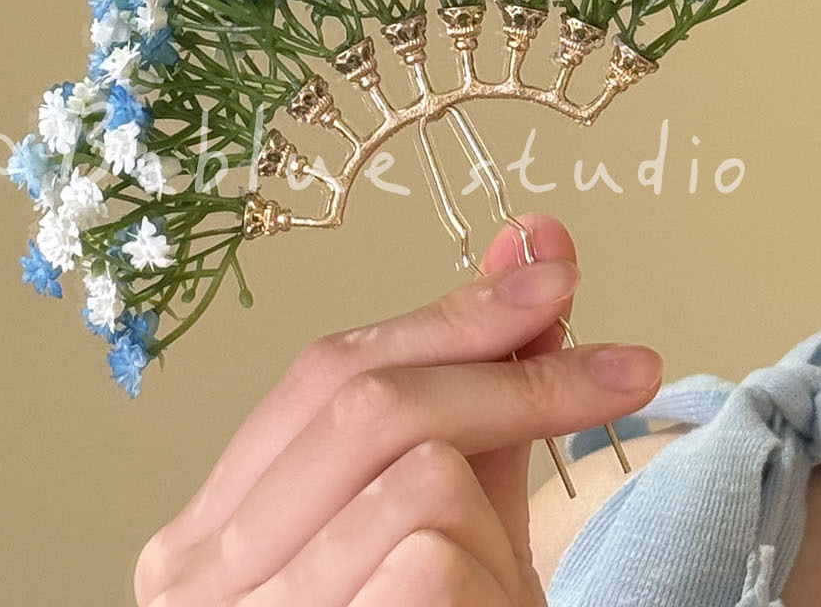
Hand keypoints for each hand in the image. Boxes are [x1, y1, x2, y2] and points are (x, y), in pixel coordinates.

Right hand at [133, 211, 662, 605]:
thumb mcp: (448, 518)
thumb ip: (480, 389)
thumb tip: (535, 246)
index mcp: (212, 523)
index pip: (329, 370)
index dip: (450, 314)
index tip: (551, 275)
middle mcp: (198, 573)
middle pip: (369, 407)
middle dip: (510, 376)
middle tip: (621, 368)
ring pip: (416, 481)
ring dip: (495, 516)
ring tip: (496, 579)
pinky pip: (432, 560)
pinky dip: (488, 572)